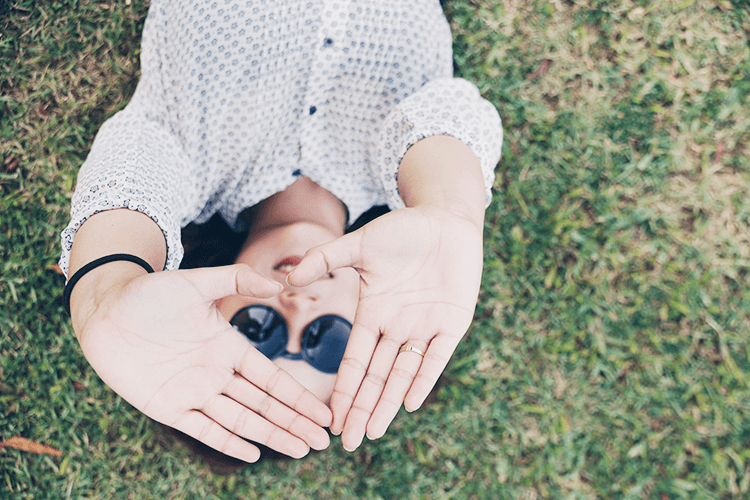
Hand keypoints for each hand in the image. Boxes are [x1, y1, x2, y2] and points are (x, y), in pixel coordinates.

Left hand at [73, 264, 332, 461]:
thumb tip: (279, 282)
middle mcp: (217, 374)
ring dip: (272, 434)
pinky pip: (202, 429)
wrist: (105, 310)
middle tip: (323, 441)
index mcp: (229, 348)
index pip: (272, 378)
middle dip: (295, 422)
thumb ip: (237, 279)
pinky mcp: (167, 407)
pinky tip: (253, 453)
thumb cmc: (150, 293)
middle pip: (264, 405)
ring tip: (301, 449)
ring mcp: (194, 393)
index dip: (298, 397)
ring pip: (241, 420)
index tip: (323, 411)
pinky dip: (227, 442)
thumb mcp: (197, 282)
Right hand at [287, 206, 482, 450]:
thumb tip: (290, 277)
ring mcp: (424, 326)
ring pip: (403, 374)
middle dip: (362, 409)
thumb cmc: (402, 230)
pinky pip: (436, 357)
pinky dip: (424, 379)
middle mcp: (396, 327)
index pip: (354, 361)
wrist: (444, 219)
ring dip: (388, 403)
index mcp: (372, 313)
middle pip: (376, 377)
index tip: (330, 417)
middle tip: (348, 443)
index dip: (344, 389)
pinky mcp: (452, 322)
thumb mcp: (360, 244)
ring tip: (372, 432)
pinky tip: (409, 403)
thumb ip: (326, 258)